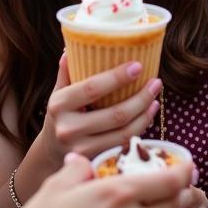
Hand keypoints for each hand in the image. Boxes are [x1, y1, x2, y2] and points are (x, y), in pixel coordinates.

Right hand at [42, 55, 160, 164]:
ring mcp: (82, 150)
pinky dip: (141, 129)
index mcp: (59, 105)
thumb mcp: (58, 92)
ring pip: (124, 132)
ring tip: (155, 98)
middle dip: (141, 97)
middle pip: (116, 114)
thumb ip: (66, 72)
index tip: (138, 65)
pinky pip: (124, 145)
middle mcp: (68, 129)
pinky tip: (148, 116)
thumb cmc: (61, 114)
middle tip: (156, 82)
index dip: (117, 77)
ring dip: (146, 114)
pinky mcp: (95, 161)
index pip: (92, 88)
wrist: (52, 152)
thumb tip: (72, 46)